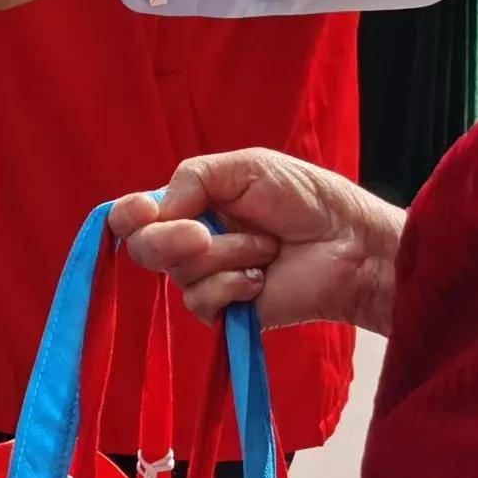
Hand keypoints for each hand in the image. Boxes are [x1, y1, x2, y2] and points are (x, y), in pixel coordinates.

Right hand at [111, 147, 401, 334]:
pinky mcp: (227, 311)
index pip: (135, 215)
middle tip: (204, 233)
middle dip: (169, 239)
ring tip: (267, 248)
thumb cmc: (306, 199)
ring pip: (179, 274)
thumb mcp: (247, 166)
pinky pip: (201, 303)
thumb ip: (193, 178)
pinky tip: (261, 279)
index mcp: (191, 204)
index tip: (143, 212)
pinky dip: (231, 285)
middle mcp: (192, 243)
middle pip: (144, 248)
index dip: (127, 216)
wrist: (350, 243)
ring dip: (226, 256)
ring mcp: (209, 278)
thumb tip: (157, 211)